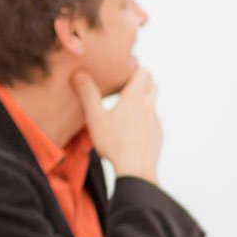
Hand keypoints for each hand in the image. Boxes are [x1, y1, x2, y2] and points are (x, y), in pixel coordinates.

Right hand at [73, 67, 161, 183]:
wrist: (136, 169)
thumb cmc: (114, 143)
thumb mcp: (95, 117)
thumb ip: (88, 94)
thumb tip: (79, 73)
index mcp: (134, 98)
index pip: (143, 72)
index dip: (136, 67)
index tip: (125, 68)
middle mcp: (149, 106)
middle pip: (152, 84)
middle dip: (142, 80)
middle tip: (127, 83)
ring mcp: (155, 121)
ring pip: (153, 102)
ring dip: (144, 99)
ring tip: (127, 106)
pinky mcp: (158, 134)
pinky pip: (153, 119)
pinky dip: (145, 117)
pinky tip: (132, 128)